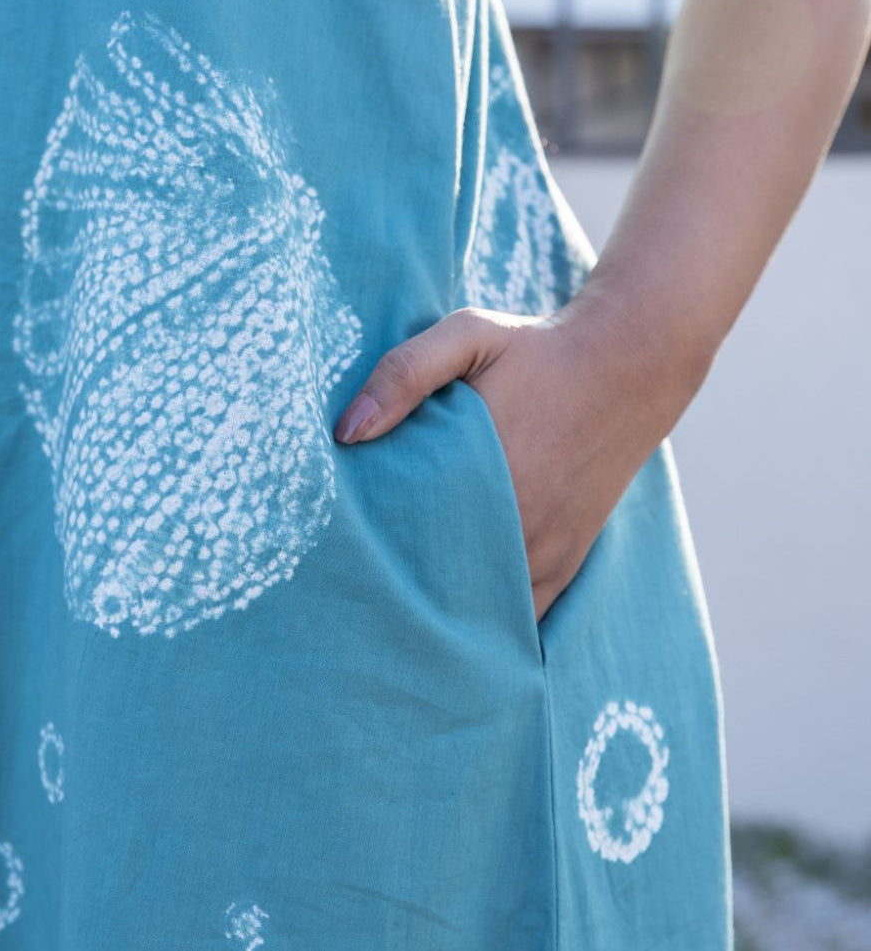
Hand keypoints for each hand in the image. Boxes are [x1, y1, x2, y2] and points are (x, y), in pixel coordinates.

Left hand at [333, 293, 707, 620]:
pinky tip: (456, 627)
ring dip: (439, 611)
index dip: (365, 549)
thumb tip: (348, 433)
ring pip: (477, 609)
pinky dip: (490, 625)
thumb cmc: (536, 351)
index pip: (401, 535)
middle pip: (433, 580)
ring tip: (394, 613)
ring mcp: (543, 549)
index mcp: (479, 471)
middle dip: (395, 587)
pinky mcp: (566, 563)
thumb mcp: (468, 336)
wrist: (627, 365)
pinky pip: (522, 618)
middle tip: (353, 590)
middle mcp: (514, 521)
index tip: (336, 551)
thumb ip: (404, 372)